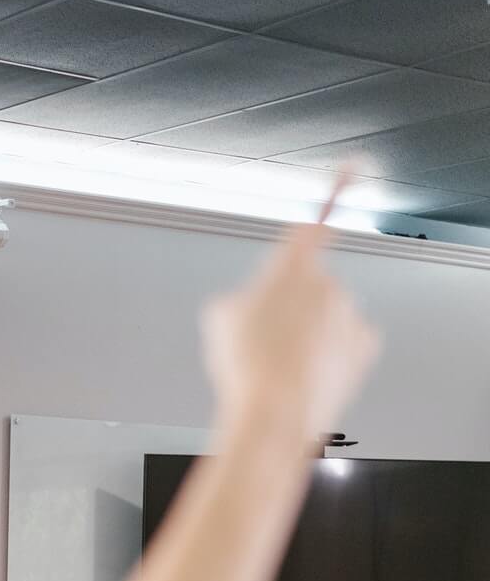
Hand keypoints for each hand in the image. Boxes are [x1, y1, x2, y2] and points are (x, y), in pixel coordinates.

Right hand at [201, 179, 378, 446]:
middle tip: (266, 340)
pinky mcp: (364, 346)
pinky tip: (309, 373)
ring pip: (327, 317)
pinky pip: (347, 342)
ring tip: (282, 366)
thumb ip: (233, 299)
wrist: (276, 415)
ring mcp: (349, 315)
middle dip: (292, 306)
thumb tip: (241, 306)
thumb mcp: (217, 322)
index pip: (312, 221)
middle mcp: (326, 284)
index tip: (353, 165)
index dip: (335, 188)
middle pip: (309, 284)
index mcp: (290, 267)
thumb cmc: (246, 367)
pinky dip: (332, 355)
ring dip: (309, 334)